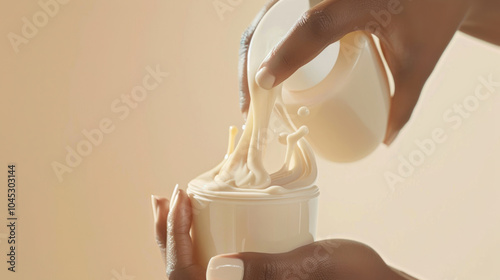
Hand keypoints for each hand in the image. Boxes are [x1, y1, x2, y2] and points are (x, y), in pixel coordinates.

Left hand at [151, 186, 415, 278]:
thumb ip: (269, 271)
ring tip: (171, 206)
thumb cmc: (356, 276)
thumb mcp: (314, 266)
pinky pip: (218, 264)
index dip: (175, 238)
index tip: (178, 198)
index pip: (190, 278)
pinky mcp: (259, 279)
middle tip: (161, 200)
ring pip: (199, 271)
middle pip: (186, 276)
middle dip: (167, 237)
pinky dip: (202, 241)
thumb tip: (219, 269)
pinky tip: (202, 218)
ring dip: (180, 238)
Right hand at [239, 0, 498, 144]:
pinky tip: (265, 57)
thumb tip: (383, 140)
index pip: (312, 27)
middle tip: (251, 98)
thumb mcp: (420, 59)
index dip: (284, 56)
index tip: (263, 84)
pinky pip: (283, 9)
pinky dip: (269, 33)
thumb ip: (404, 102)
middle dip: (252, 57)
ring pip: (273, 12)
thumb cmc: (436, 13)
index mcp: (356, 1)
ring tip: (254, 84)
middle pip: (274, 17)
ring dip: (256, 46)